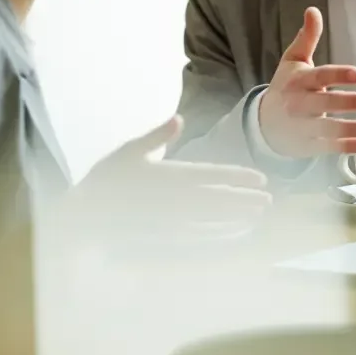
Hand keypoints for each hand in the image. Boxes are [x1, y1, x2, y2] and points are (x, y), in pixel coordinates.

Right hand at [81, 115, 271, 232]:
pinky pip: (199, 235)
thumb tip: (178, 118)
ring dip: (238, 216)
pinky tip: (233, 232)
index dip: (238, 177)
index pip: (213, 175)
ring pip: (214, 219)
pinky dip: (220, 233)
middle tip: (269, 200)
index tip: (260, 179)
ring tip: (258, 214)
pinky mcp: (166, 236)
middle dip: (246, 199)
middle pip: (220, 199)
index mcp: (170, 175)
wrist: (86, 216)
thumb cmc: (106, 179)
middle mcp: (176, 200)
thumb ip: (157, 137)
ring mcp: (173, 220)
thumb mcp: (129, 151)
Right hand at [258, 7, 355, 157]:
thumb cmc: (286, 87)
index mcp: (298, 81)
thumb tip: (313, 10)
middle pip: (325, 103)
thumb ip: (307, 38)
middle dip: (351, 103)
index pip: (319, 77)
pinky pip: (329, 147)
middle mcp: (299, 104)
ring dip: (353, 129)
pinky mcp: (307, 145)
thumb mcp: (293, 61)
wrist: (263, 123)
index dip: (339, 75)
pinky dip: (348, 147)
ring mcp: (303, 127)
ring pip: (329, 129)